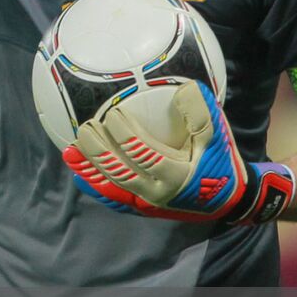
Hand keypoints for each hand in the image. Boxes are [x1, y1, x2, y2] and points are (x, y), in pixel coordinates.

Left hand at [63, 81, 294, 223]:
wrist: (227, 199)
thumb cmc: (220, 161)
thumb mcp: (217, 137)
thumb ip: (201, 114)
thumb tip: (186, 88)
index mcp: (176, 174)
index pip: (143, 153)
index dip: (124, 134)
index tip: (111, 114)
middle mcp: (157, 192)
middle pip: (120, 171)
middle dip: (98, 150)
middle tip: (84, 128)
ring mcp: (147, 203)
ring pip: (112, 186)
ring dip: (89, 168)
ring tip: (69, 151)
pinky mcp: (142, 208)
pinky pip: (114, 199)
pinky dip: (96, 187)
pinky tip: (78, 174)